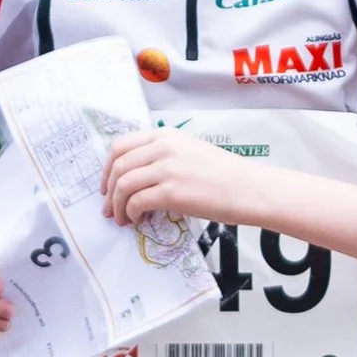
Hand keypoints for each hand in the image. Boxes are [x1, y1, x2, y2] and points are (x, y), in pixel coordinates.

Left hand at [101, 127, 254, 228]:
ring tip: (122, 219)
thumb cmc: (225, 175)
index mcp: (165, 136)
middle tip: (108, 208)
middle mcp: (163, 147)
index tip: (106, 185)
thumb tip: (137, 176)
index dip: (107, 168)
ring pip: (123, 185)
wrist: (249, 188)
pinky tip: (137, 220)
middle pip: (118, 166)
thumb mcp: (190, 152)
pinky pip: (136, 202)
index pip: (120, 146)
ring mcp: (167, 169)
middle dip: (108, 190)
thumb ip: (163, 157)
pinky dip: (131, 213)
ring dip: (117, 205)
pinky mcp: (172, 192)